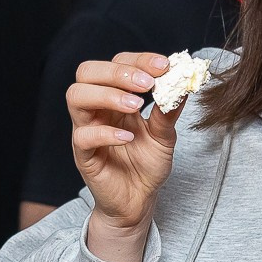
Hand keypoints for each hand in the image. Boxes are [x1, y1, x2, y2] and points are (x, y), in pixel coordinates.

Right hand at [68, 51, 181, 261]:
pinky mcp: (83, 155)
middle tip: (147, 83)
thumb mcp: (165, 135)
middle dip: (117, 71)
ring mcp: (86, 130)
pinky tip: (128, 137)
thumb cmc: (147, 165)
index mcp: (114, 97)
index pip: (116, 64)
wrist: (139, 201)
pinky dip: (105, 133)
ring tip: (135, 105)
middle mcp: (96, 109)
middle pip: (87, 72)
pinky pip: (83, 136)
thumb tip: (184, 83)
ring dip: (107, 94)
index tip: (164, 66)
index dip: (138, 60)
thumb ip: (170, 110)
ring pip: (76, 96)